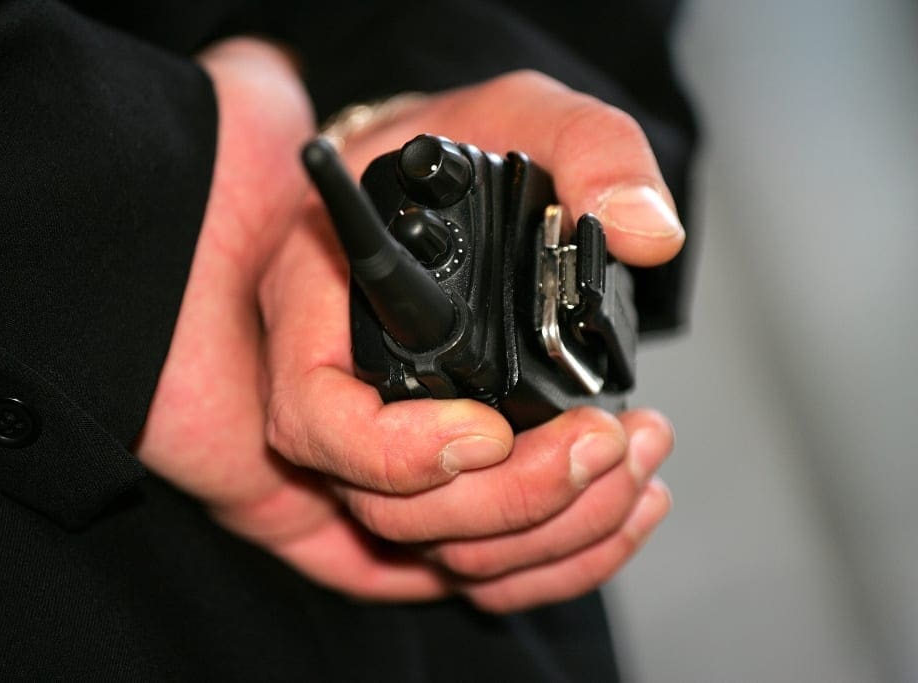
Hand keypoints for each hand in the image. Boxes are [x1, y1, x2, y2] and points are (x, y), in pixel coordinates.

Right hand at [259, 71, 679, 610]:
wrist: (439, 189)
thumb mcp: (519, 112)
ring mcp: (382, 448)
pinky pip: (470, 562)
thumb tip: (647, 231)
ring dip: (551, 530)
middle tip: (603, 441)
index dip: (396, 451)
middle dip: (512, 497)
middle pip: (387, 505)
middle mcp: (339, 391)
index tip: (491, 429)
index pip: (315, 416)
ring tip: (634, 460)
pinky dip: (554, 561)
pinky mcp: (432, 481)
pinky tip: (627, 506)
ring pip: (438, 547)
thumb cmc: (458, 154)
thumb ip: (588, 150)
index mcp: (318, 307)